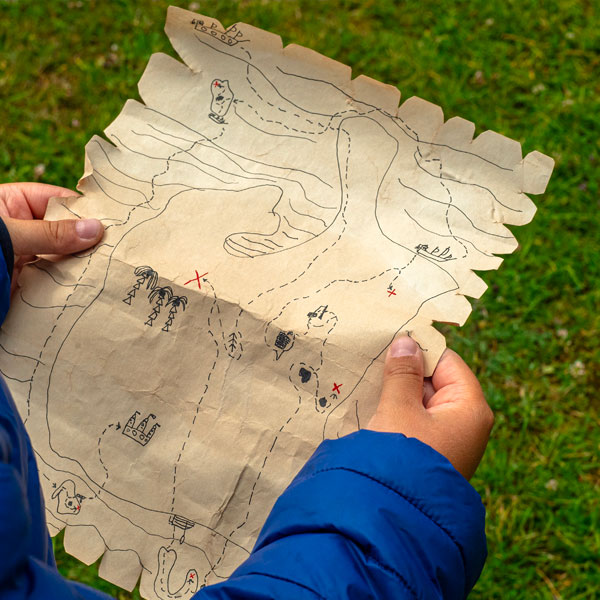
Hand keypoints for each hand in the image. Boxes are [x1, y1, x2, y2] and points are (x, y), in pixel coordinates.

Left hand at [0, 182, 103, 287]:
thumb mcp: (10, 234)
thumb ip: (50, 233)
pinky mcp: (24, 280)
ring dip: (79, 263)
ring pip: (60, 256)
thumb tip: (95, 229)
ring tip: (106, 268)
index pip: (57, 200)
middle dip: (86, 240)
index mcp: (12, 203)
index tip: (111, 221)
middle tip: (115, 247)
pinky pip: (52, 278)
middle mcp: (20, 227)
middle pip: (63, 230)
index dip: (84, 210)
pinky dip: (67, 283)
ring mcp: (22, 255)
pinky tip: (86, 285)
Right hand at [367, 336, 493, 478]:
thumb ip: (402, 373)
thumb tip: (407, 343)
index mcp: (470, 407)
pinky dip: (398, 411)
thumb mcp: (399, 408)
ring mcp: (450, 440)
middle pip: (436, 381)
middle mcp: (466, 422)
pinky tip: (374, 405)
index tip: (391, 339)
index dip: (420, 350)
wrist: (395, 516)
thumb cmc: (401, 455)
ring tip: (369, 380)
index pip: (447, 362)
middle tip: (374, 360)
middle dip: (406, 372)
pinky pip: (416, 421)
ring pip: (423, 402)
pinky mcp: (432, 453)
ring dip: (398, 392)